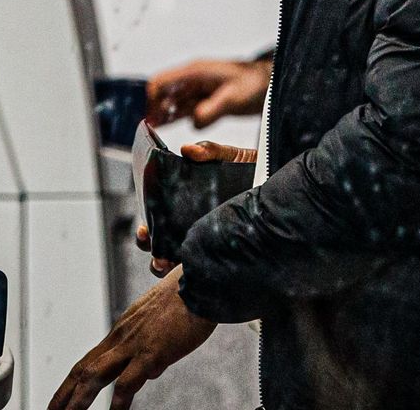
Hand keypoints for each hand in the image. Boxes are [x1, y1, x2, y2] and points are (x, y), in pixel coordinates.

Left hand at [49, 269, 214, 409]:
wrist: (203, 282)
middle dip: (64, 393)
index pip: (91, 359)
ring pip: (95, 375)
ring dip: (78, 400)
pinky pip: (128, 382)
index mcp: (123, 329)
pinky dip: (118, 402)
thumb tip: (151, 372)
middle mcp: (122, 336)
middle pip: (84, 368)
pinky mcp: (152, 352)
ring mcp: (134, 344)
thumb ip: (153, 350)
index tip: (64, 395)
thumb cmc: (190, 298)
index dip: (74, 380)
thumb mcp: (163, 325)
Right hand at [134, 142, 256, 275]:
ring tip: (170, 264)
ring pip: (182, 262)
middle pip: (163, 248)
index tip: (144, 232)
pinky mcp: (228, 249)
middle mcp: (191, 226)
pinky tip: (200, 266)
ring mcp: (208, 239)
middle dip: (154, 252)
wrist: (275, 177)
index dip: (146, 233)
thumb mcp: (227, 156)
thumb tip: (187, 149)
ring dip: (170, 266)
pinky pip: (212, 267)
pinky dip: (200, 270)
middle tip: (156, 252)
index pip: (156, 224)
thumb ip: (209, 151)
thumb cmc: (248, 167)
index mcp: (183, 206)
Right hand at [147, 58, 270, 126]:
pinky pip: (182, 108)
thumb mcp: (234, 97)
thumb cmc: (254, 83)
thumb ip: (213, 109)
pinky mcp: (203, 99)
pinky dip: (173, 117)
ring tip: (154, 133)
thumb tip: (194, 121)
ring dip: (163, 115)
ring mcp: (196, 88)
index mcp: (195, 72)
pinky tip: (166, 127)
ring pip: (170, 102)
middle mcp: (191, 79)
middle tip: (151, 132)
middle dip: (155, 110)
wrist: (269, 82)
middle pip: (162, 93)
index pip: (161, 83)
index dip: (152, 101)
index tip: (152, 121)